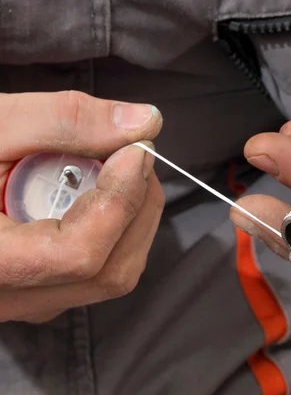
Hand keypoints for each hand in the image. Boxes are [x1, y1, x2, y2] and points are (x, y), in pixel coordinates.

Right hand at [0, 91, 163, 322]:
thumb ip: (63, 120)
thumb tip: (144, 121)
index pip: (80, 254)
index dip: (120, 199)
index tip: (134, 149)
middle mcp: (9, 298)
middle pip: (111, 271)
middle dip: (137, 204)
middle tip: (131, 153)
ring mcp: (27, 303)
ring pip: (113, 276)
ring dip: (132, 216)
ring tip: (112, 168)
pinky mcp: (40, 293)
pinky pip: (100, 272)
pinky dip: (117, 229)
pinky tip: (96, 192)